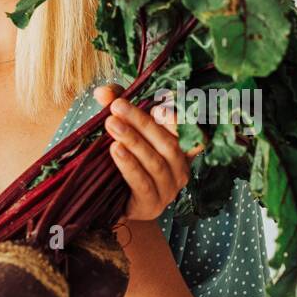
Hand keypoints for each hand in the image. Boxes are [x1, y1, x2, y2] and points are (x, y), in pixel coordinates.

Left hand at [93, 84, 202, 222]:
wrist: (115, 203)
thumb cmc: (126, 160)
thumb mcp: (125, 127)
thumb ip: (118, 106)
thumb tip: (102, 91)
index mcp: (182, 149)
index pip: (193, 133)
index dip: (180, 119)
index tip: (160, 103)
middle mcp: (181, 168)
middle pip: (168, 143)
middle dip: (142, 122)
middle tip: (118, 107)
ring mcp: (169, 189)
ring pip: (156, 162)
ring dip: (133, 140)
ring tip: (112, 125)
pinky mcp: (152, 204)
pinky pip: (142, 182)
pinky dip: (129, 165)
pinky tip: (115, 149)